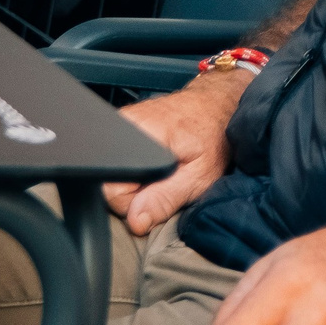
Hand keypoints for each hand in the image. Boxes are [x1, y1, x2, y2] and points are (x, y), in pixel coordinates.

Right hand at [104, 71, 244, 235]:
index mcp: (136, 137)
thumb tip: (135, 220)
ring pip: (112, 172)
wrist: (217, 104)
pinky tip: (156, 155)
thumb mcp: (198, 177)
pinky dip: (137, 163)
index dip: (137, 202)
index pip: (111, 193)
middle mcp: (122, 125)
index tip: (162, 189)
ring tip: (163, 164)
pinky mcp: (121, 121)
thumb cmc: (214, 137)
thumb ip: (165, 199)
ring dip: (138, 177)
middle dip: (137, 189)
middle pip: (108, 182)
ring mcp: (119, 121)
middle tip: (167, 175)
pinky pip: (117, 158)